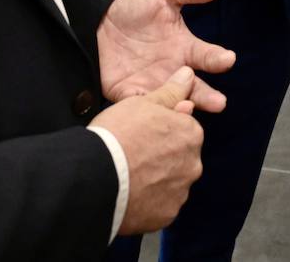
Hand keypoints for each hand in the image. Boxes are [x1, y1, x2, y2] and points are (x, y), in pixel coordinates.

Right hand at [91, 66, 203, 234]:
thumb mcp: (142, 102)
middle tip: (134, 155)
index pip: (184, 130)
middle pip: (180, 157)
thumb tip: (188, 75)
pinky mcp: (166, 215)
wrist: (96, 176)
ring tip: (129, 175)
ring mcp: (180, 191)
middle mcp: (193, 163)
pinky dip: (149, 201)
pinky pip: (161, 206)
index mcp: (190, 134)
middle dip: (162, 156)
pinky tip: (130, 193)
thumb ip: (170, 91)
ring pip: (172, 183)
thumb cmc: (118, 134)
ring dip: (157, 180)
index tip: (143, 134)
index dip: (162, 131)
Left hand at [98, 0, 236, 108]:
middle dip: (207, 96)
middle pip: (194, 87)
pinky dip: (149, 110)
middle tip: (219, 103)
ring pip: (172, 101)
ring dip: (181, 108)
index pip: (206, 56)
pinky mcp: (129, 92)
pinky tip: (156, 113)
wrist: (97, 18)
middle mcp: (173, 69)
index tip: (228, 59)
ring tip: (189, 110)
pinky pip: (142, 105)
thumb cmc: (134, 5)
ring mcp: (153, 83)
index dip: (217, 58)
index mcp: (184, 47)